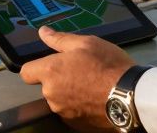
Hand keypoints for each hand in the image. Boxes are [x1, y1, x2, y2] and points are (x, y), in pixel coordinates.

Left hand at [19, 26, 134, 129]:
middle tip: (79, 70)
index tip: (51, 63)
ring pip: (59, 100)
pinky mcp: (76, 124)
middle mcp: (51, 95)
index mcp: (50, 72)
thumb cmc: (107, 65)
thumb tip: (43, 32)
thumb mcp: (86, 43)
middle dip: (58, 79)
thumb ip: (60, 39)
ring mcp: (63, 112)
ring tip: (90, 85)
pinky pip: (71, 112)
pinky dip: (78, 106)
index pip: (26, 72)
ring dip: (68, 93)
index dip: (36, 67)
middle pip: (46, 86)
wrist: (130, 95)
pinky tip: (94, 97)